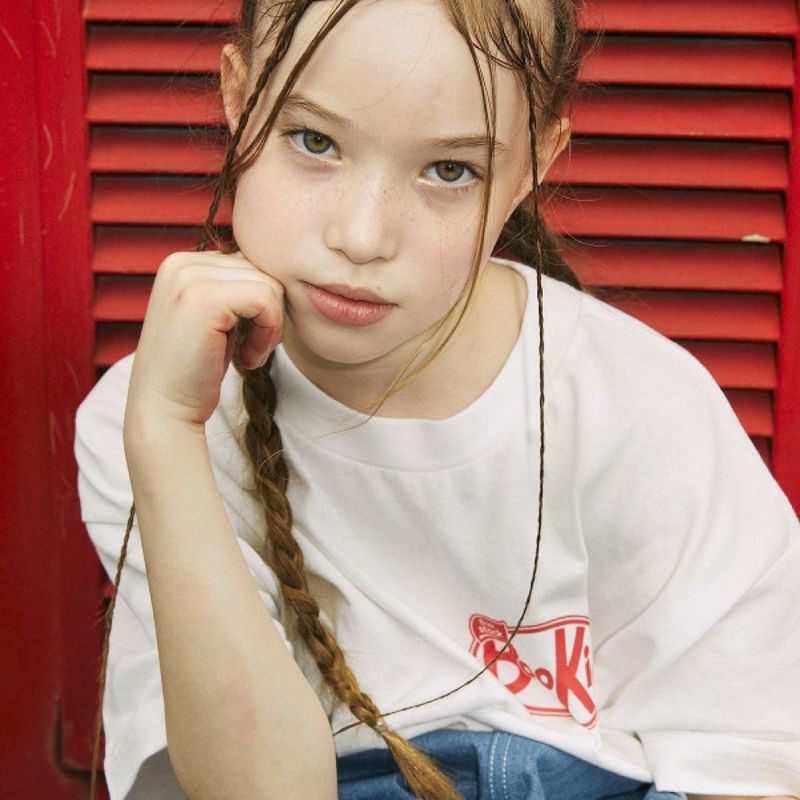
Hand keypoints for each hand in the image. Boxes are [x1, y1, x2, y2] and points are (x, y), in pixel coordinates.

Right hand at [125, 250, 283, 431]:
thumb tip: (276, 272)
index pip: (249, 263)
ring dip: (271, 326)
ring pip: (269, 285)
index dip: (262, 303)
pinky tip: (249, 359)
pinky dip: (269, 332)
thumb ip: (235, 290)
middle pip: (262, 271)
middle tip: (253, 350)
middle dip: (269, 314)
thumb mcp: (216, 319)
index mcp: (182, 263)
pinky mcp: (205, 299)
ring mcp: (189, 278)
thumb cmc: (197, 371)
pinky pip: (266, 300)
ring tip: (250, 355)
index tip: (249, 337)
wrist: (164, 411)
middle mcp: (181, 263)